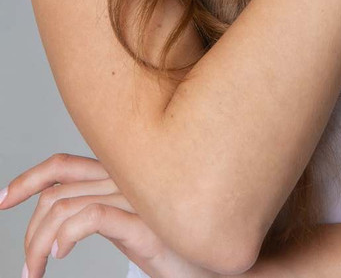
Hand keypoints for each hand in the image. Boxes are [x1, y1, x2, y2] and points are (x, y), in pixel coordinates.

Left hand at [0, 152, 219, 277]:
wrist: (227, 266)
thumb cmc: (183, 248)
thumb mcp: (134, 226)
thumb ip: (107, 210)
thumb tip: (66, 222)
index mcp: (123, 176)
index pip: (63, 165)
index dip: (28, 179)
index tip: (3, 200)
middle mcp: (128, 179)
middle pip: (56, 191)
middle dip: (29, 230)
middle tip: (27, 269)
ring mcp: (137, 198)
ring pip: (65, 208)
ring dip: (38, 244)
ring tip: (36, 274)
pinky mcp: (146, 223)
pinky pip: (91, 218)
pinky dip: (66, 235)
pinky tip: (60, 256)